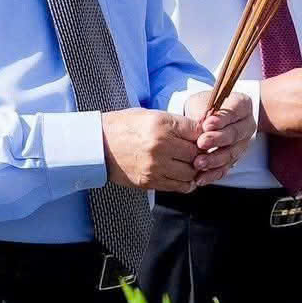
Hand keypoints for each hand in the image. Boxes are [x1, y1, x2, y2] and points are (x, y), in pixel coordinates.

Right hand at [101, 95, 253, 191]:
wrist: (97, 145)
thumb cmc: (124, 126)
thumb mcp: (151, 115)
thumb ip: (176, 124)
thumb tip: (201, 131)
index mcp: (162, 125)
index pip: (198, 132)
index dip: (204, 135)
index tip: (203, 137)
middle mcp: (160, 146)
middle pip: (197, 154)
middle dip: (201, 154)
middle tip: (200, 153)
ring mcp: (155, 166)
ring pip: (191, 173)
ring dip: (194, 170)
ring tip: (191, 164)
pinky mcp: (149, 181)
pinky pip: (178, 186)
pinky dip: (185, 182)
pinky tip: (183, 175)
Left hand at [182, 90, 256, 183]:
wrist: (205, 120)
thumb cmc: (203, 108)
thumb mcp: (201, 103)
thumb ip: (202, 112)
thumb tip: (200, 124)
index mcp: (242, 105)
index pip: (235, 111)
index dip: (222, 119)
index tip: (207, 124)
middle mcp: (246, 125)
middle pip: (235, 134)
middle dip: (217, 140)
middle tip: (201, 143)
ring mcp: (242, 144)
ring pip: (231, 154)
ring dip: (214, 160)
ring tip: (199, 163)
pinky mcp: (234, 159)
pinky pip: (225, 169)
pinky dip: (212, 174)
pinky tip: (200, 177)